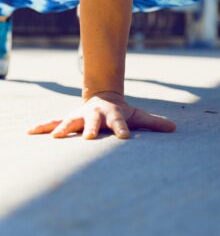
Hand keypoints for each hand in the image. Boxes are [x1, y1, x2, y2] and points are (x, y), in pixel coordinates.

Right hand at [27, 91, 175, 138]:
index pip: (120, 124)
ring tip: (55, 137)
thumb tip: (174, 128)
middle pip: (93, 122)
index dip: (122, 129)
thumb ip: (154, 123)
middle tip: (88, 137)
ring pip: (70, 122)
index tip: (124, 138)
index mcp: (113, 115)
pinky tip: (29, 132)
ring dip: (63, 128)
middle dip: (90, 128)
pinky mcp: (68, 119)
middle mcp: (95, 115)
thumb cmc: (122, 112)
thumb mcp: (138, 116)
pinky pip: (52, 122)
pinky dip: (42, 126)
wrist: (103, 97)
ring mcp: (80, 117)